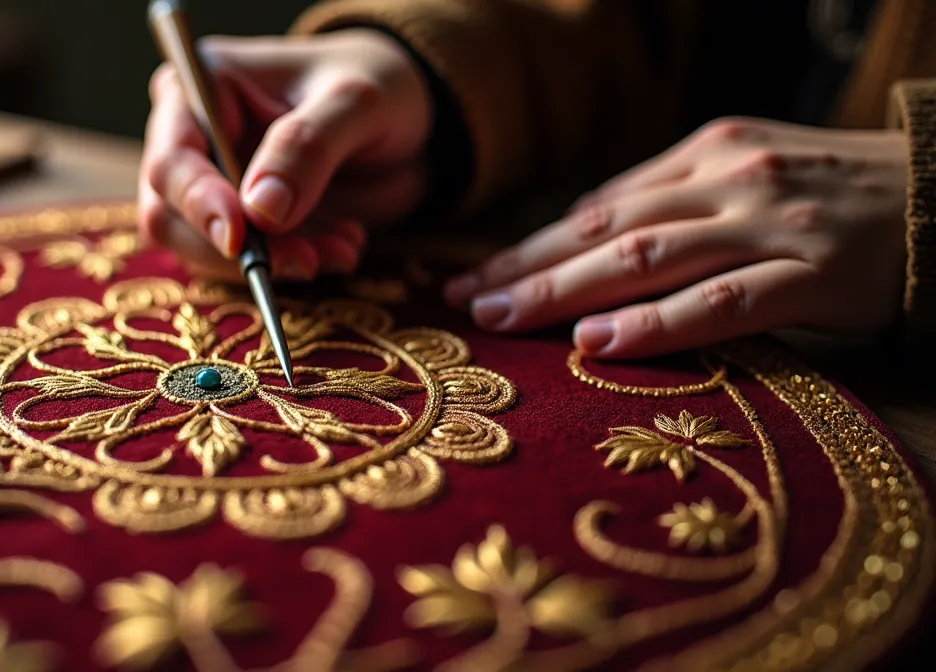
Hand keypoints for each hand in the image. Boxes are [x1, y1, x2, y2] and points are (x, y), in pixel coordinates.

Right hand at [139, 29, 432, 280]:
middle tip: (308, 259)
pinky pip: (243, 264)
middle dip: (238, 249)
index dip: (198, 202)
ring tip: (341, 248)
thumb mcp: (355, 102)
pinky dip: (292, 267)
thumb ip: (306, 146)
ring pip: (204, 250)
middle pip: (171, 214)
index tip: (241, 237)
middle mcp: (192, 137)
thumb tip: (259, 211)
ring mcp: (211, 184)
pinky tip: (342, 246)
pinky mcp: (239, 223)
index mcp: (202, 87)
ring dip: (272, 264)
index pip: (172, 158)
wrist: (409, 114)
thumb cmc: (377, 84)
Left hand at [443, 117, 910, 357]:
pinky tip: (598, 342)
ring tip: (503, 318)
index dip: (531, 244)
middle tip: (465, 302)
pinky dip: (656, 323)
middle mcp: (729, 180)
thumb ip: (673, 202)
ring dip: (564, 291)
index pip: (599, 207)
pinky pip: (720, 303)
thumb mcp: (750, 174)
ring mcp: (771, 225)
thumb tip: (585, 239)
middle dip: (527, 268)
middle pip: (606, 231)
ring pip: (647, 259)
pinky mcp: (814, 274)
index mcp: (707, 153)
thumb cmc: (838, 192)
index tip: (475, 275)